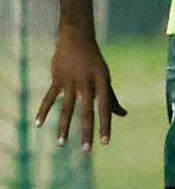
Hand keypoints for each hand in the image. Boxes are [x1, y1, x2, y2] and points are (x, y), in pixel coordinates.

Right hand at [36, 27, 123, 150]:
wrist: (77, 38)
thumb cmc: (94, 62)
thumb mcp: (104, 78)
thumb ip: (111, 98)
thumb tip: (123, 115)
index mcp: (102, 82)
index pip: (105, 107)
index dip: (106, 124)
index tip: (105, 142)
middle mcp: (87, 82)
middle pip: (87, 110)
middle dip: (87, 130)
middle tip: (86, 150)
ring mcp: (71, 80)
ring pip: (67, 107)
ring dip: (64, 126)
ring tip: (62, 143)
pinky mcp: (57, 79)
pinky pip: (49, 98)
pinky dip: (43, 110)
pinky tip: (38, 124)